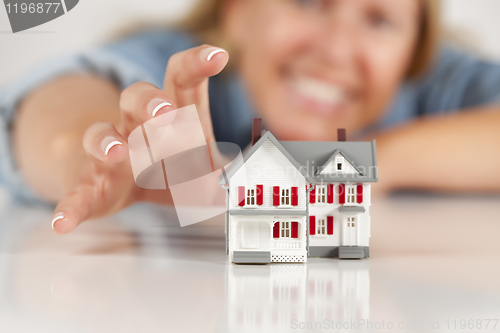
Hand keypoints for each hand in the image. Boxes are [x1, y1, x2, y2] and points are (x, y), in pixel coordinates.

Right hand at [51, 45, 228, 233]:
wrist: (118, 179)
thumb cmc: (166, 163)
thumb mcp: (201, 163)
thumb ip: (226, 170)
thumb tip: (253, 188)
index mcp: (169, 112)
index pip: (180, 78)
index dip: (196, 64)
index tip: (217, 57)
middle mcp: (135, 125)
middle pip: (136, 98)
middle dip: (150, 101)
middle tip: (166, 111)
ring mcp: (110, 154)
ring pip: (100, 134)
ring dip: (108, 141)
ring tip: (119, 151)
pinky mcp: (91, 185)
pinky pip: (77, 193)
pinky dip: (70, 206)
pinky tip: (63, 221)